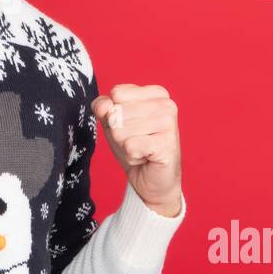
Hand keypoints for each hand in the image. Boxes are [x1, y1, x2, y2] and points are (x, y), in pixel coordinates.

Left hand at [90, 84, 183, 217]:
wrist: (152, 179)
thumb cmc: (134, 146)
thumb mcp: (113, 122)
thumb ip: (103, 107)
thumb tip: (104, 106)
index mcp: (156, 93)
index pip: (117, 93)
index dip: (113, 114)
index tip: (130, 127)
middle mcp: (166, 104)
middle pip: (117, 113)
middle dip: (119, 134)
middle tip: (136, 142)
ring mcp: (169, 124)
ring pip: (120, 130)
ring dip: (125, 146)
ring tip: (141, 150)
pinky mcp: (167, 144)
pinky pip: (130, 146)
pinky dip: (131, 157)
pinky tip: (146, 158)